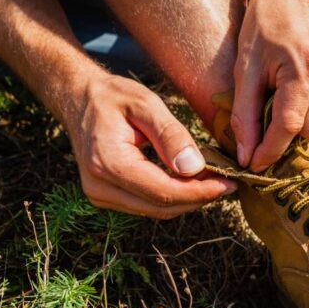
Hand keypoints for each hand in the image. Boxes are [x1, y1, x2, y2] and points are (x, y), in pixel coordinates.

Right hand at [64, 75, 235, 218]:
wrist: (79, 99)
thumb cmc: (113, 96)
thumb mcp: (145, 103)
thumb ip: (170, 135)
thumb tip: (194, 168)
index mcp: (108, 163)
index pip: (162, 192)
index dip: (199, 192)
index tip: (229, 182)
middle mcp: (100, 187)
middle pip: (161, 207)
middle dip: (198, 198)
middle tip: (228, 181)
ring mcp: (100, 196)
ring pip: (156, 210)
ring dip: (187, 199)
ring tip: (213, 179)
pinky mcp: (106, 197)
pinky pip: (147, 204)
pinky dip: (172, 196)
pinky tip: (190, 180)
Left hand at [233, 0, 308, 171]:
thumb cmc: (262, 31)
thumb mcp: (244, 70)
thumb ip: (244, 116)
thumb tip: (248, 158)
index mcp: (304, 65)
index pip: (290, 125)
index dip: (270, 150)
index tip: (256, 164)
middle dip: (289, 131)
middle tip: (273, 110)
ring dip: (308, 121)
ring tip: (293, 95)